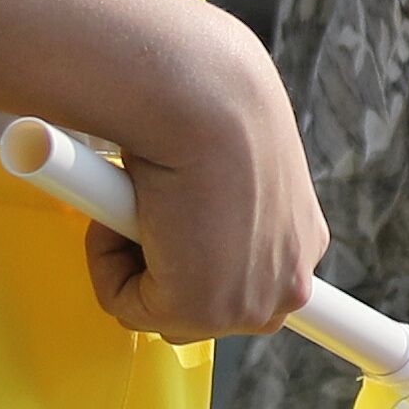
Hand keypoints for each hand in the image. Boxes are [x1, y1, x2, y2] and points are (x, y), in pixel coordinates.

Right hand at [77, 0, 327, 341]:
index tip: (177, 250)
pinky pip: (127, 305)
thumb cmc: (213, 108)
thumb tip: (178, 210)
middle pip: (206, 310)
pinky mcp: (200, 309)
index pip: (249, 283)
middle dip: (162, 269)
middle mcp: (289, 281)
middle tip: (145, 211)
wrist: (208, 98)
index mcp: (301, 241)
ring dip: (133, 260)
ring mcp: (249, 304)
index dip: (201, 265)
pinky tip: (128, 208)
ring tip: (140, 201)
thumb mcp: (231, 162)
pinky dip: (107, 260)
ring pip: (162, 308)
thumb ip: (217, 203)